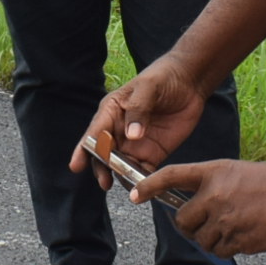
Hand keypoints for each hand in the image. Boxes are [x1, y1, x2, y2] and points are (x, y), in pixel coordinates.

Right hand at [73, 58, 210, 178]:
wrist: (188, 82)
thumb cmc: (162, 77)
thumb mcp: (148, 88)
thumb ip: (139, 109)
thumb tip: (132, 135)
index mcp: (111, 112)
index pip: (94, 133)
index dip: (84, 150)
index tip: (76, 165)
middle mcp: (119, 131)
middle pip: (104, 155)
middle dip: (102, 169)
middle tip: (105, 182)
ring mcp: (135, 144)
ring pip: (121, 166)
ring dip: (122, 177)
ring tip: (128, 186)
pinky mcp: (152, 153)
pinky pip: (143, 171)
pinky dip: (142, 180)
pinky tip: (144, 186)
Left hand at [139, 157, 265, 257]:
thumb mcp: (236, 172)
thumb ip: (212, 189)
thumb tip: (195, 215)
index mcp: (213, 173)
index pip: (171, 176)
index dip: (149, 186)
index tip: (134, 195)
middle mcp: (214, 196)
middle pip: (183, 222)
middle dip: (190, 227)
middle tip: (203, 226)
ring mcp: (226, 220)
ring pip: (202, 241)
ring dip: (212, 240)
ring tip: (232, 229)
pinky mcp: (240, 240)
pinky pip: (222, 252)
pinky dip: (228, 249)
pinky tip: (244, 237)